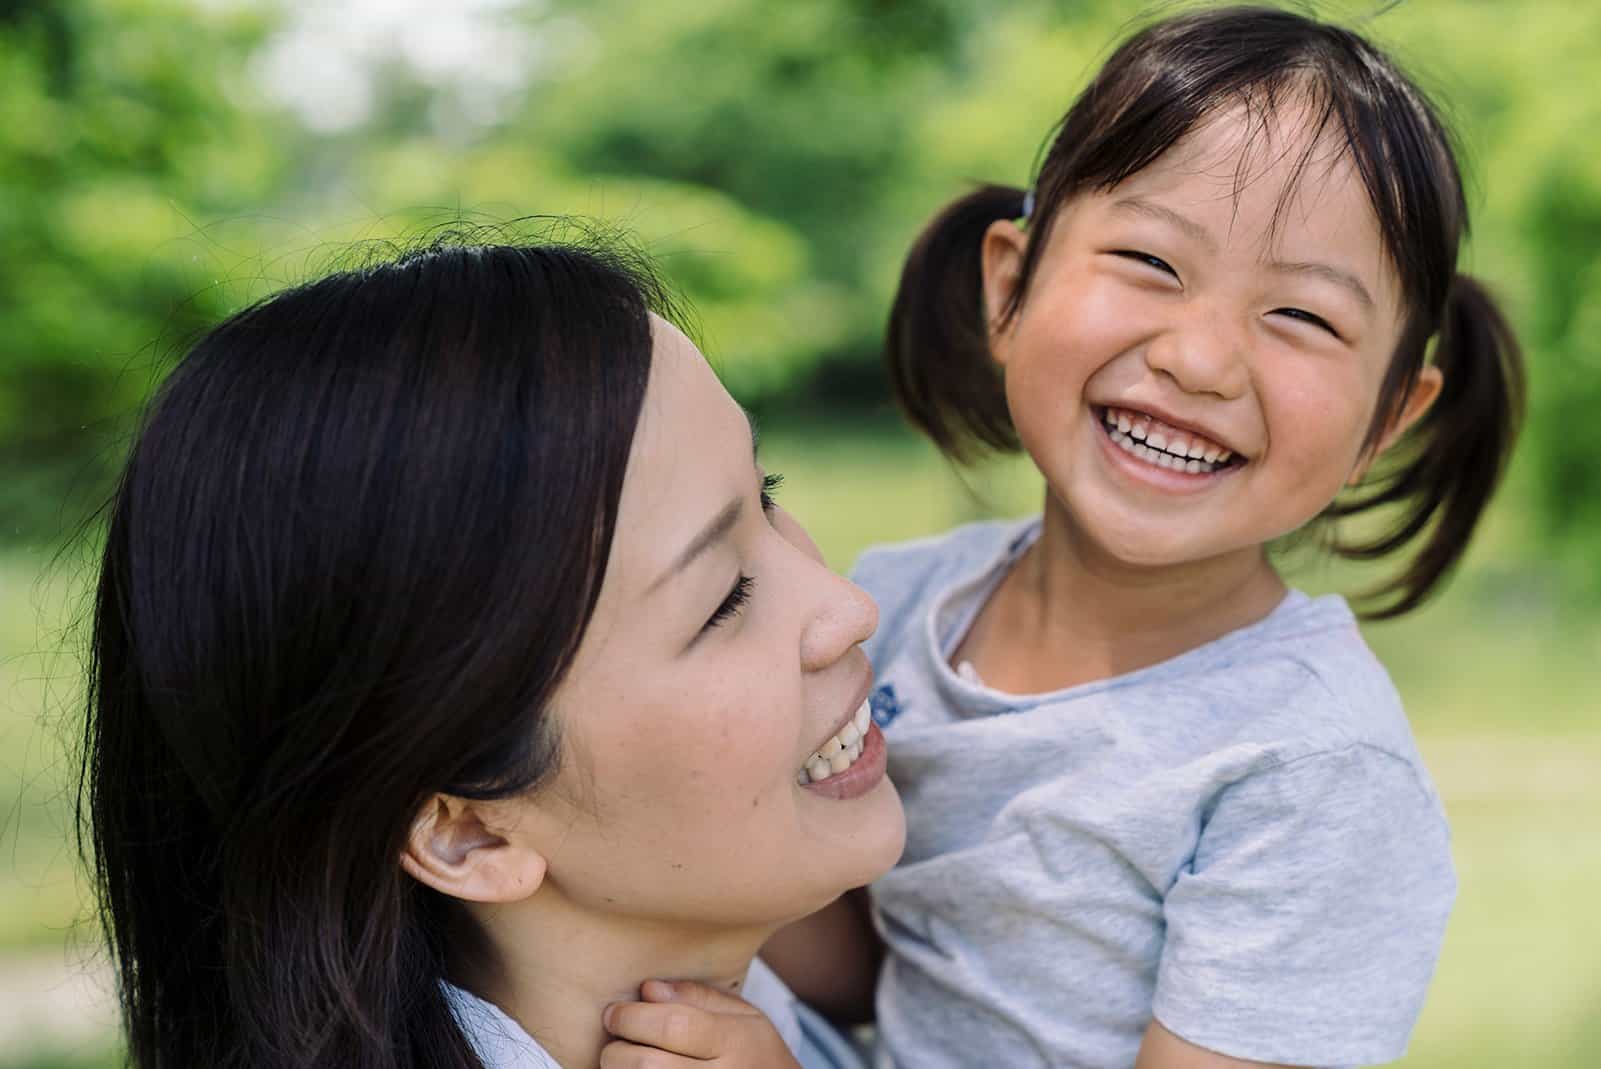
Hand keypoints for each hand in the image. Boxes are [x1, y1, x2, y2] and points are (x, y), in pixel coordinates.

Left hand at [601, 978, 802, 1067]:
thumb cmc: (756, 1055)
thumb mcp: (745, 1017)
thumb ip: (699, 998)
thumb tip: (649, 990)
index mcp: (734, 1043)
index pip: (673, 1027)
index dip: (634, 1017)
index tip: (614, 1012)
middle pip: (647, 1065)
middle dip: (618, 1049)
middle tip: (616, 1041)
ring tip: (628, 1060)